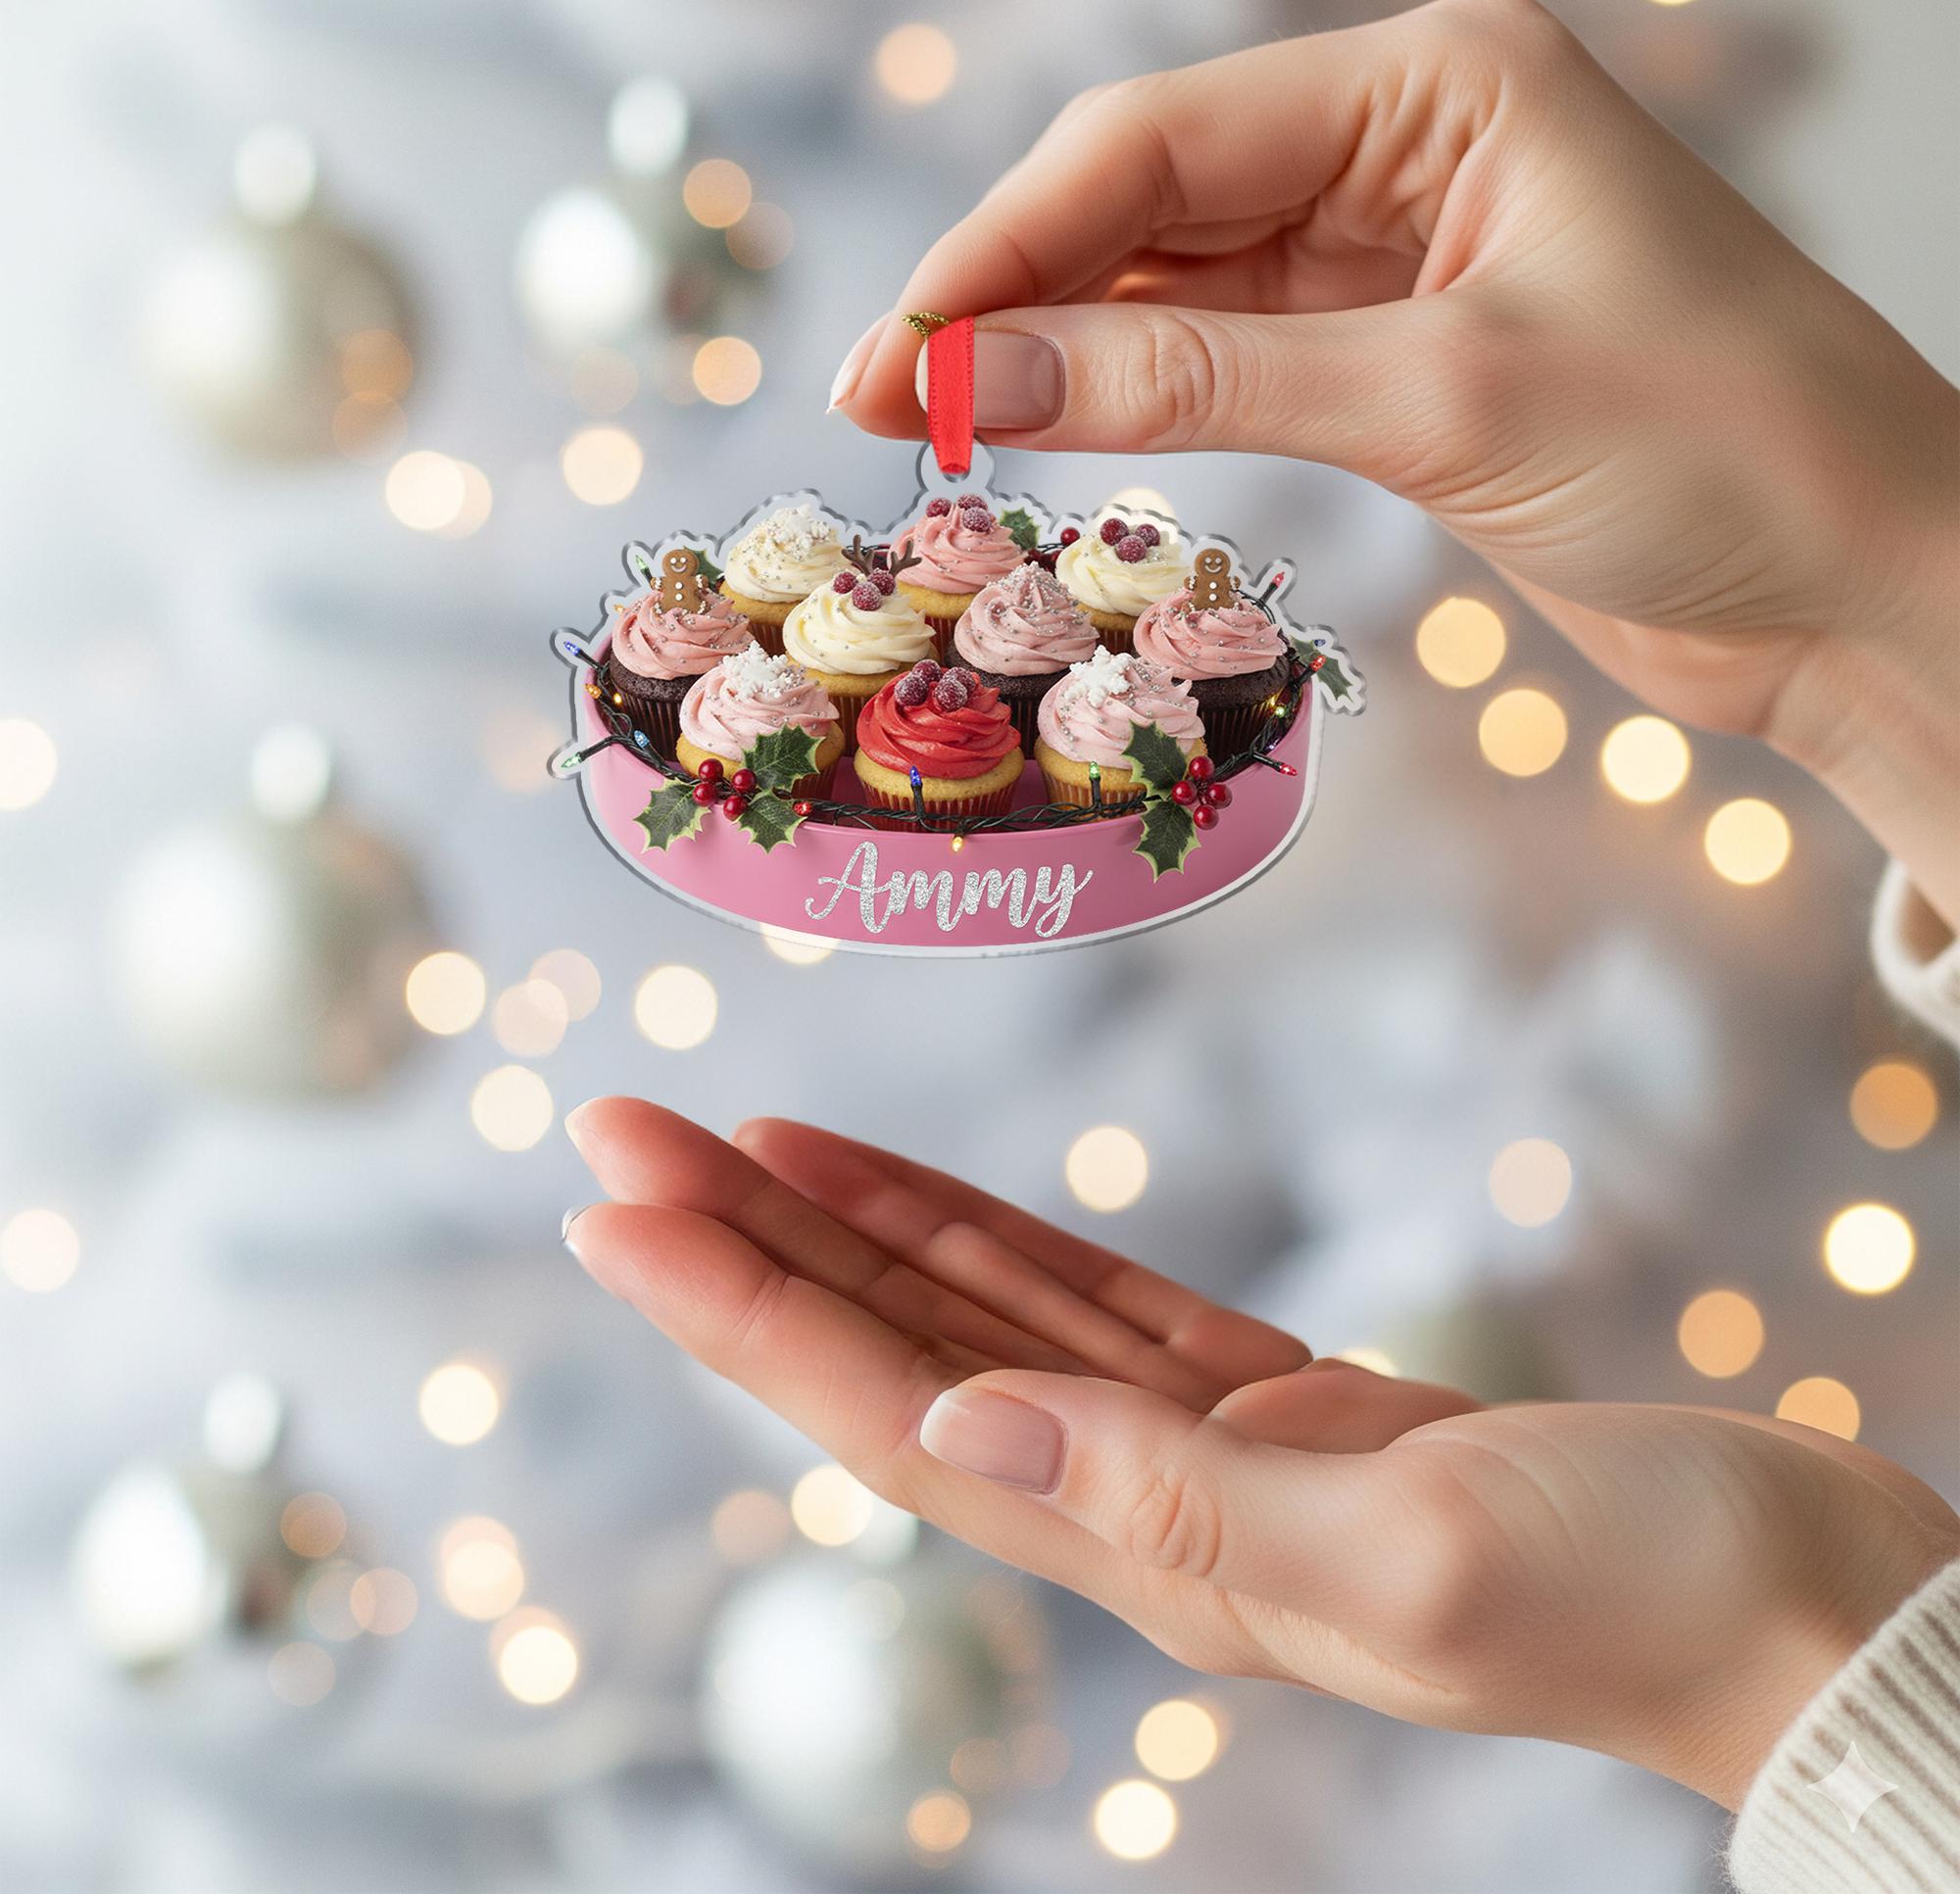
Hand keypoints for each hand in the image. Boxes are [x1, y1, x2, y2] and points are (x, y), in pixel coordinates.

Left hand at [564, 1099, 1959, 1809]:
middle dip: (749, 1248)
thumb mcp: (1408, 1560)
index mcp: (1160, 1559)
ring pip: (976, 1321)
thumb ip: (1172, 1507)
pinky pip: (1085, 1305)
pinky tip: (906, 1196)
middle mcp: (1146, 1510)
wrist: (1793, 1603)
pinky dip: (986, 1243)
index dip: (743, 1313)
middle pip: (899, 1358)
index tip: (620, 1213)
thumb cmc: (1643, 1592)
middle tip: (615, 1132)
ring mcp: (1203, 1454)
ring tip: (728, 1143)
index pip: (894, 1415)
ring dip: (847, 1234)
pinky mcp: (1275, 1405)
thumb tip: (952, 1434)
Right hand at [829, 0, 1959, 922]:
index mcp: (1445, 84)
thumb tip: (979, 378)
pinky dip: (1143, 405)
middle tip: (881, 399)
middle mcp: (1413, 148)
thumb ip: (1198, 383)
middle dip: (1014, 300)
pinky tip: (1052, 437)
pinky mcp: (1402, 364)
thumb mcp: (1438, 396)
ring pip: (1181, 290)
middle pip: (1154, 204)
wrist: (1858, 587)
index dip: (1010, 247)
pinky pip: (1232, 364)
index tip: (899, 351)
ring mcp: (1402, 258)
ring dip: (1064, 358)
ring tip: (939, 428)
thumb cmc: (1719, 449)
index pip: (1163, 144)